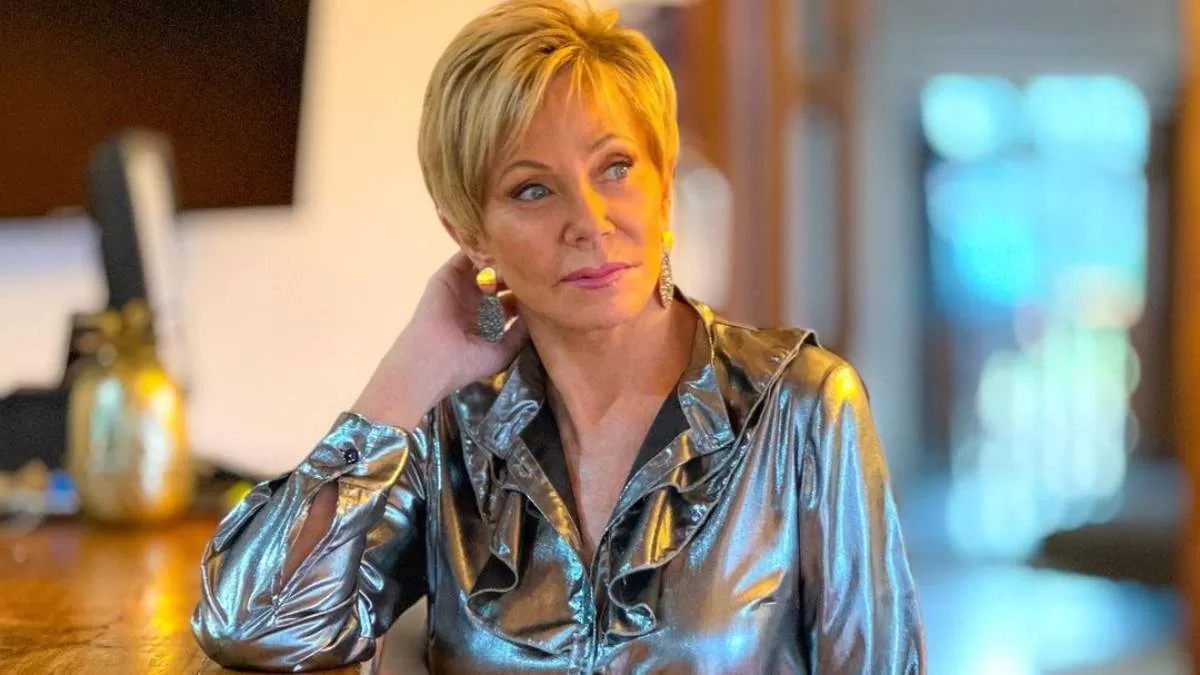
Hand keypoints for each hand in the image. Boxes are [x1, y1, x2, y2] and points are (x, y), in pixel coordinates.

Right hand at [352, 252, 526, 427]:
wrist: (435, 358)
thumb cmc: (469, 361)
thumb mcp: (503, 349)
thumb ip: (520, 330)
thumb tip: (537, 311)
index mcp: (487, 320)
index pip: (509, 300)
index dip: (524, 292)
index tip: (542, 286)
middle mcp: (474, 302)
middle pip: (498, 280)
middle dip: (514, 273)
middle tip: (533, 266)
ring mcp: (460, 287)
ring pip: (482, 266)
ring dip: (498, 258)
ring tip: (518, 251)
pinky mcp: (446, 276)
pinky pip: (463, 257)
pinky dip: (478, 249)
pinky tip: (496, 243)